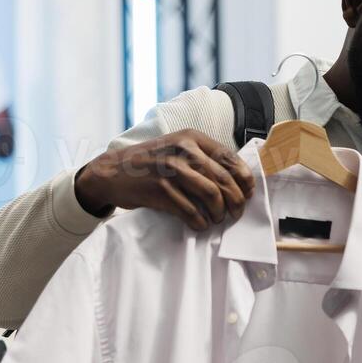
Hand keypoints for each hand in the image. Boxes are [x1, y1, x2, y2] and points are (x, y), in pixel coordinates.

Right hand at [75, 129, 253, 229]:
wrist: (112, 171)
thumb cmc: (151, 162)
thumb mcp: (177, 148)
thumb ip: (203, 158)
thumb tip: (237, 181)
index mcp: (192, 138)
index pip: (230, 158)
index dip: (245, 179)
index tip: (249, 193)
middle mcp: (183, 150)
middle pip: (223, 179)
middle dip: (236, 200)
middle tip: (236, 213)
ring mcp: (170, 169)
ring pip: (211, 195)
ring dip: (219, 213)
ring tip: (217, 219)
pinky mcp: (160, 190)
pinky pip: (190, 210)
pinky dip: (200, 222)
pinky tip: (200, 224)